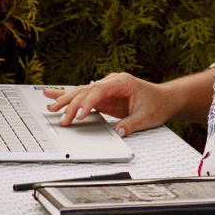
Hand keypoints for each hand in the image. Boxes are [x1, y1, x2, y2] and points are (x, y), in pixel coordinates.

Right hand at [43, 73, 171, 137]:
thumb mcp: (147, 117)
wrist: (164, 99)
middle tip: (60, 116)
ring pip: (82, 92)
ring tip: (50, 105)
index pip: (99, 90)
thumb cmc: (157, 104)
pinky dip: (69, 96)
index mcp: (122, 82)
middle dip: (71, 103)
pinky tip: (52, 94)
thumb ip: (132, 124)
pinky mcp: (103, 96)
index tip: (78, 115)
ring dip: (66, 99)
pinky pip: (84, 96)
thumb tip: (118, 132)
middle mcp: (111, 82)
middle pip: (86, 90)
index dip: (86, 102)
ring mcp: (106, 88)